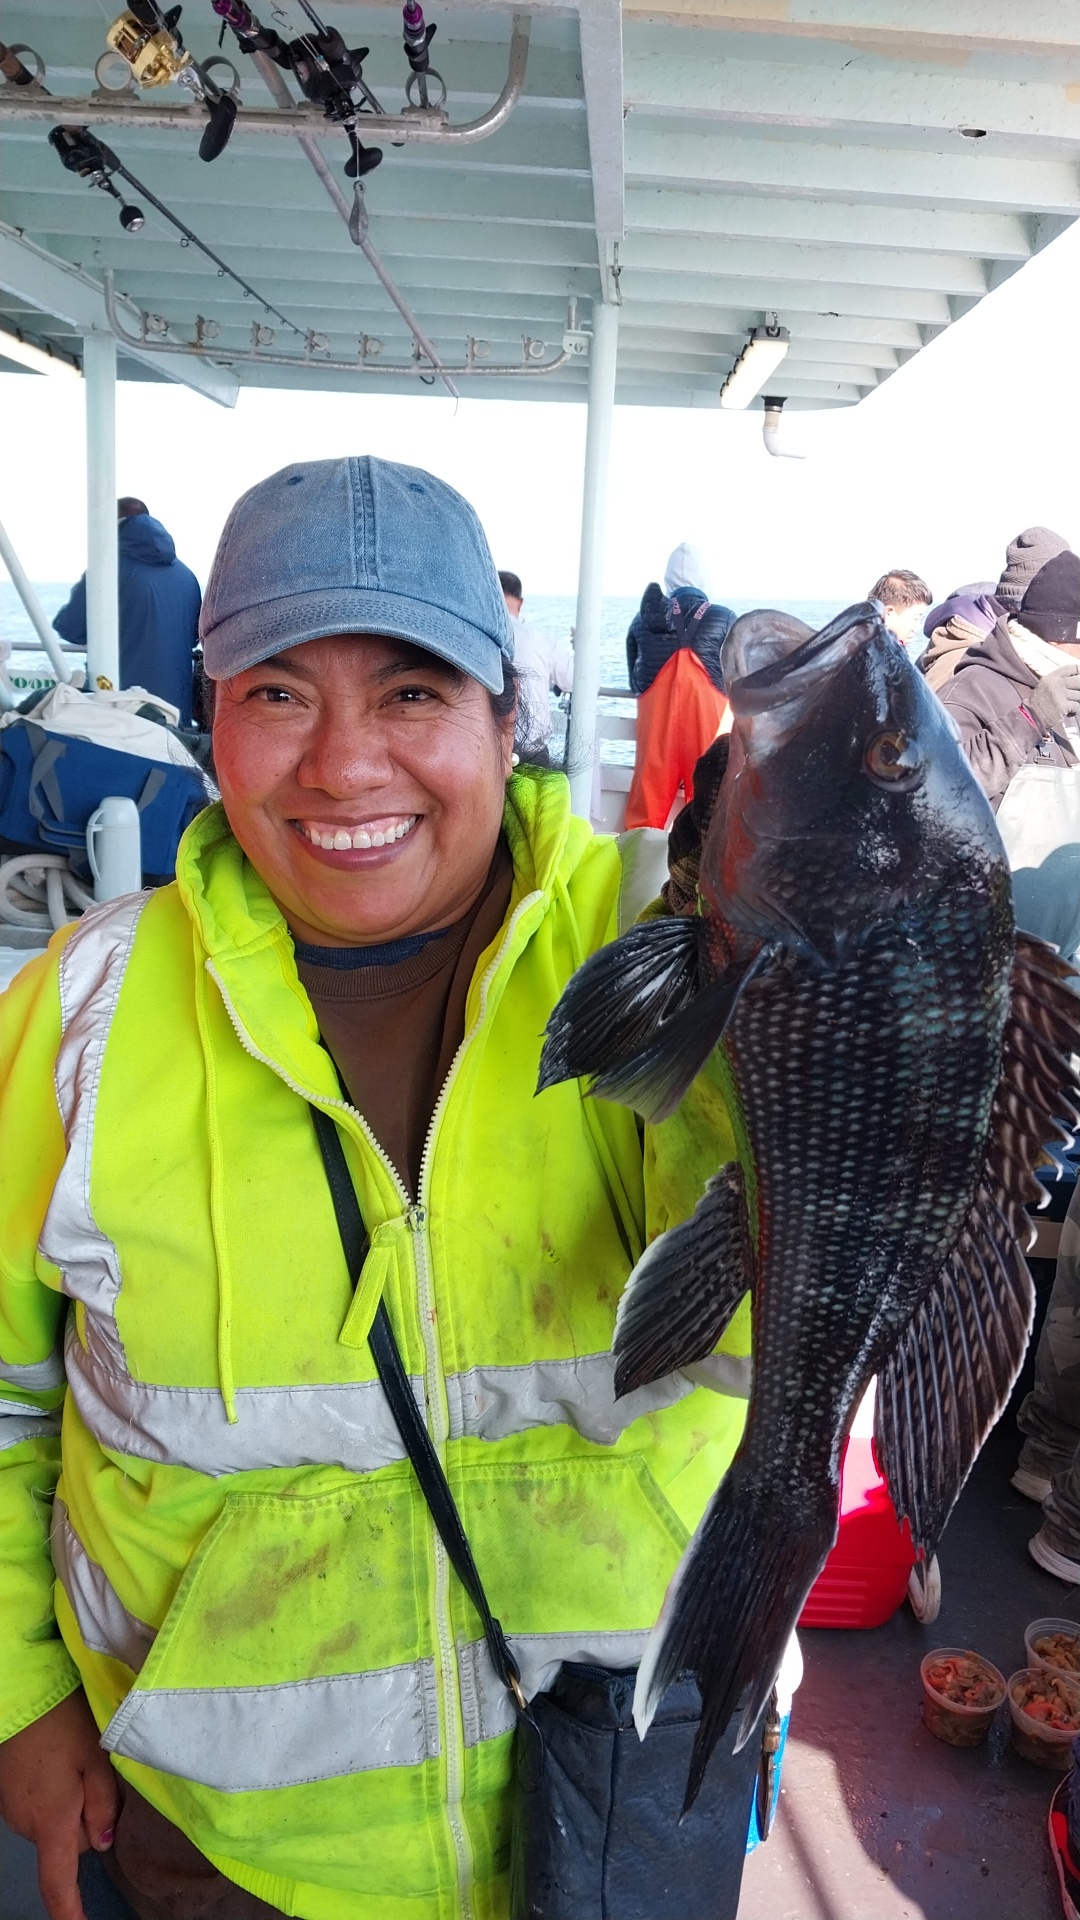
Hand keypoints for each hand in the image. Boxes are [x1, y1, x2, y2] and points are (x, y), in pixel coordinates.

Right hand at [0, 1690, 118, 1919]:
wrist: (23, 1695)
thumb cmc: (64, 1726)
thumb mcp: (96, 1762)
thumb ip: (103, 1808)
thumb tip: (104, 1844)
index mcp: (51, 1823)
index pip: (58, 1883)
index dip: (70, 1912)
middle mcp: (27, 1825)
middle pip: (68, 1844)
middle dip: (88, 1823)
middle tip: (98, 1780)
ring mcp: (13, 1811)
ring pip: (55, 1825)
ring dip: (71, 1807)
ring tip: (77, 1764)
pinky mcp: (8, 1796)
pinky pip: (40, 1810)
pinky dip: (55, 1797)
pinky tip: (60, 1764)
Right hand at [1026, 663, 1079, 734]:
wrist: (1030, 718)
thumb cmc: (1037, 705)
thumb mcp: (1043, 688)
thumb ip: (1055, 682)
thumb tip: (1073, 680)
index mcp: (1050, 678)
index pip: (1070, 668)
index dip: (1078, 671)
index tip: (1079, 675)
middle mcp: (1056, 683)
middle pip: (1078, 681)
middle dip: (1079, 689)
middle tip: (1076, 695)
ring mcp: (1060, 694)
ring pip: (1079, 695)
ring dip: (1076, 702)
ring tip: (1070, 707)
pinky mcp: (1064, 706)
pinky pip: (1077, 706)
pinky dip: (1075, 711)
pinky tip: (1069, 713)